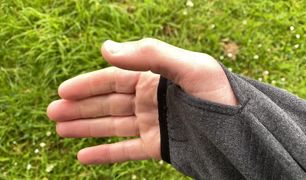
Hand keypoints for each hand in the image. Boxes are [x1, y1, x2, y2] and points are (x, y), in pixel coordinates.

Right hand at [47, 38, 236, 163]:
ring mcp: (152, 124)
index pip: (112, 79)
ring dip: (85, 127)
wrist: (243, 129)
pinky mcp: (158, 147)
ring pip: (112, 125)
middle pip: (107, 102)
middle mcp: (149, 99)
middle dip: (79, 107)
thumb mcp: (190, 66)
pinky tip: (83, 156)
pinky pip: (126, 151)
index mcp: (154, 78)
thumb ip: (149, 54)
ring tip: (60, 129)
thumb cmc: (220, 93)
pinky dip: (105, 153)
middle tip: (52, 112)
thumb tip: (106, 49)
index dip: (86, 84)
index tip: (62, 91)